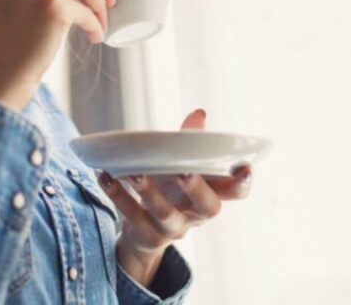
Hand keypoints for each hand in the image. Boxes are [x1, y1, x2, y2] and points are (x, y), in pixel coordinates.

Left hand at [98, 109, 252, 286]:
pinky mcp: (147, 235)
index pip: (238, 192)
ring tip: (134, 172)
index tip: (244, 166)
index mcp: (212, 194)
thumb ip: (190, 142)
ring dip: (150, 191)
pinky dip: (118, 195)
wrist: (144, 230)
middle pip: (208, 207)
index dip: (244, 181)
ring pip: (166, 213)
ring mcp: (173, 228)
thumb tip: (199, 113)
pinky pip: (132, 216)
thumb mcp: (181, 165)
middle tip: (183, 170)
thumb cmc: (170, 189)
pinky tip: (106, 176)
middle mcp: (197, 214)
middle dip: (196, 188)